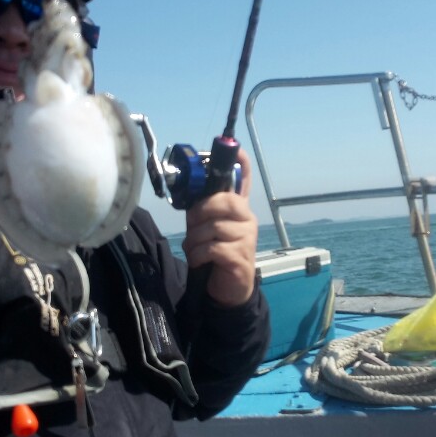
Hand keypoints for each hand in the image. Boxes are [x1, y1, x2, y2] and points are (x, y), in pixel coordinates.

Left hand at [182, 149, 257, 306]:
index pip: (244, 179)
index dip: (239, 162)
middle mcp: (247, 219)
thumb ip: (202, 211)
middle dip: (199, 213)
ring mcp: (247, 238)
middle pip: (223, 201)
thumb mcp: (206, 228)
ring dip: (194, 240)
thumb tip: (188, 193)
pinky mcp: (240, 257)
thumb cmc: (215, 253)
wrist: (229, 288)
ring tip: (195, 249)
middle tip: (192, 227)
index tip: (235, 148)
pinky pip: (211, 248)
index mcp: (239, 208)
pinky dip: (197, 254)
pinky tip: (198, 260)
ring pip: (212, 228)